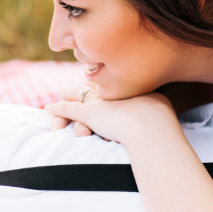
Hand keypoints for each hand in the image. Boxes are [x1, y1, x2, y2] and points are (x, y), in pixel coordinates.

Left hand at [45, 85, 179, 145]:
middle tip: (82, 82)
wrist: (151, 129)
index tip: (106, 82)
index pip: (117, 84)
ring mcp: (101, 100)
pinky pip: (69, 109)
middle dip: (88, 83)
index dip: (110, 84)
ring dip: (69, 93)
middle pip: (97, 84)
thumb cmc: (162, 125)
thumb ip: (158, 109)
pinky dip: (58, 109)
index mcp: (133, 87)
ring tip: (61, 92)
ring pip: (79, 94)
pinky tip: (48, 109)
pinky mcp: (88, 113)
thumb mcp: (163, 109)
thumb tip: (162, 117)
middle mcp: (115, 90)